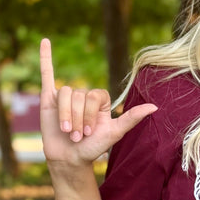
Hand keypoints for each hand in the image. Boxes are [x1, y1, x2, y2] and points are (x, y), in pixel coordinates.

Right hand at [39, 38, 156, 166]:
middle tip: (77, 135)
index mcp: (100, 100)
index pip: (95, 95)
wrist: (70, 158)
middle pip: (79, 95)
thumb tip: (155, 106)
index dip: (90, 114)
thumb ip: (132, 118)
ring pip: (64, 93)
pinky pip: (47, 73)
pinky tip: (44, 41)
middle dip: (77, 118)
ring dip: (65, 115)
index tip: (89, 132)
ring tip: (65, 131)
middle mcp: (83, 95)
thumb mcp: (114, 133)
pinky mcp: (48, 98)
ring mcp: (66, 95)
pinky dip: (45, 57)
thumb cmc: (93, 147)